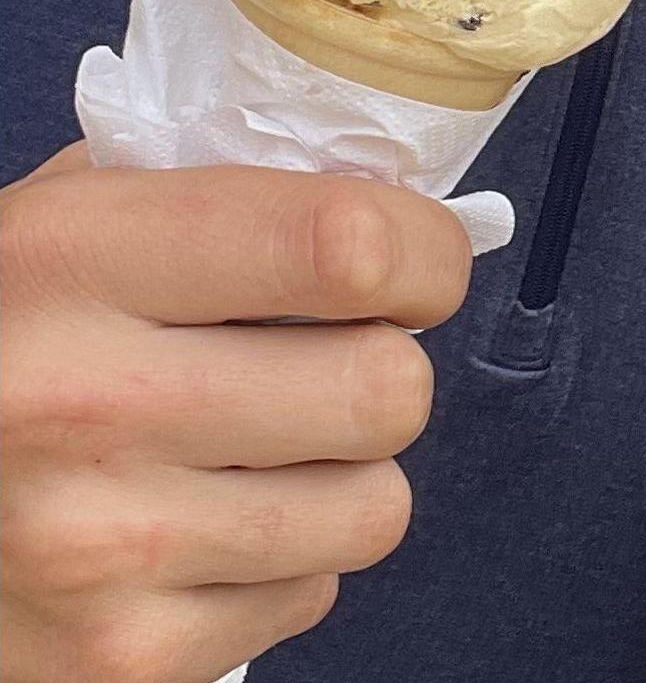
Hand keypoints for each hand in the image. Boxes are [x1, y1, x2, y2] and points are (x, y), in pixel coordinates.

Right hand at [1, 147, 471, 682]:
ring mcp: (98, 549)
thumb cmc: (10, 328)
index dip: (423, 254)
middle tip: (334, 359)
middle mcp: (84, 404)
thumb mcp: (81, 217)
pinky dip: (286, 560)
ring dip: (347, 471)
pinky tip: (213, 522)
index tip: (417, 264)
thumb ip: (232, 191)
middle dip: (385, 367)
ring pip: (373, 508)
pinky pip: (307, 596)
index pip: (348, 248)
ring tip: (274, 444)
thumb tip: (400, 207)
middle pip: (385, 389)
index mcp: (79, 259)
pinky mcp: (113, 661)